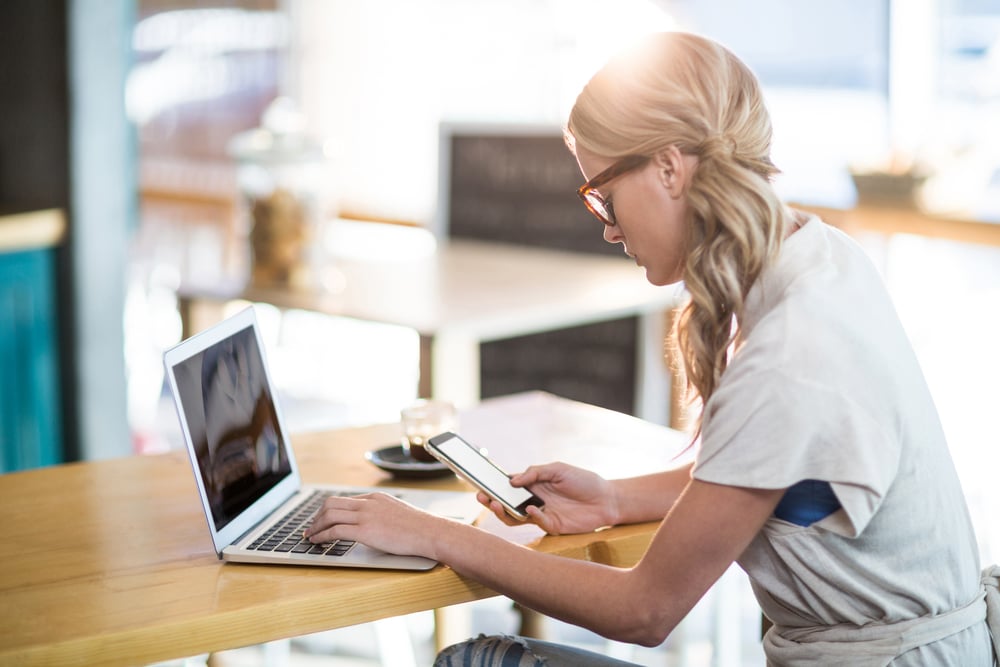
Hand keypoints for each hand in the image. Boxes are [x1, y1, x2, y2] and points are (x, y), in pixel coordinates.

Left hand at [304, 492, 443, 557]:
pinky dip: (322, 535)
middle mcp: (368, 503)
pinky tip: (317, 542)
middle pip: (332, 503)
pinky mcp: (365, 530)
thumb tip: (374, 527)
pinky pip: (335, 530)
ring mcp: (366, 515)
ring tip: (309, 536)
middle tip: (310, 528)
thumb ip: (382, 516)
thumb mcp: (398, 514)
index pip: (345, 500)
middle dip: (317, 516)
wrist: (430, 532)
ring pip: (330, 515)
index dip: (329, 511)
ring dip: (315, 526)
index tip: (323, 520)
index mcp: (376, 498)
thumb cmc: (419, 528)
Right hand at [481, 462, 616, 534]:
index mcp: (534, 484)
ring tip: (496, 505)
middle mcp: (534, 500)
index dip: (495, 484)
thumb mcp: (558, 469)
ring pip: (515, 517)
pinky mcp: (552, 526)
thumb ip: (535, 473)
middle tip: (482, 497)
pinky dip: (531, 515)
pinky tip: (532, 508)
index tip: (481, 482)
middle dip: (491, 501)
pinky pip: (535, 522)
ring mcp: (542, 514)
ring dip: (503, 512)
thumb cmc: (583, 480)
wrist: (606, 499)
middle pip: (507, 503)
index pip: (509, 485)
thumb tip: (512, 480)